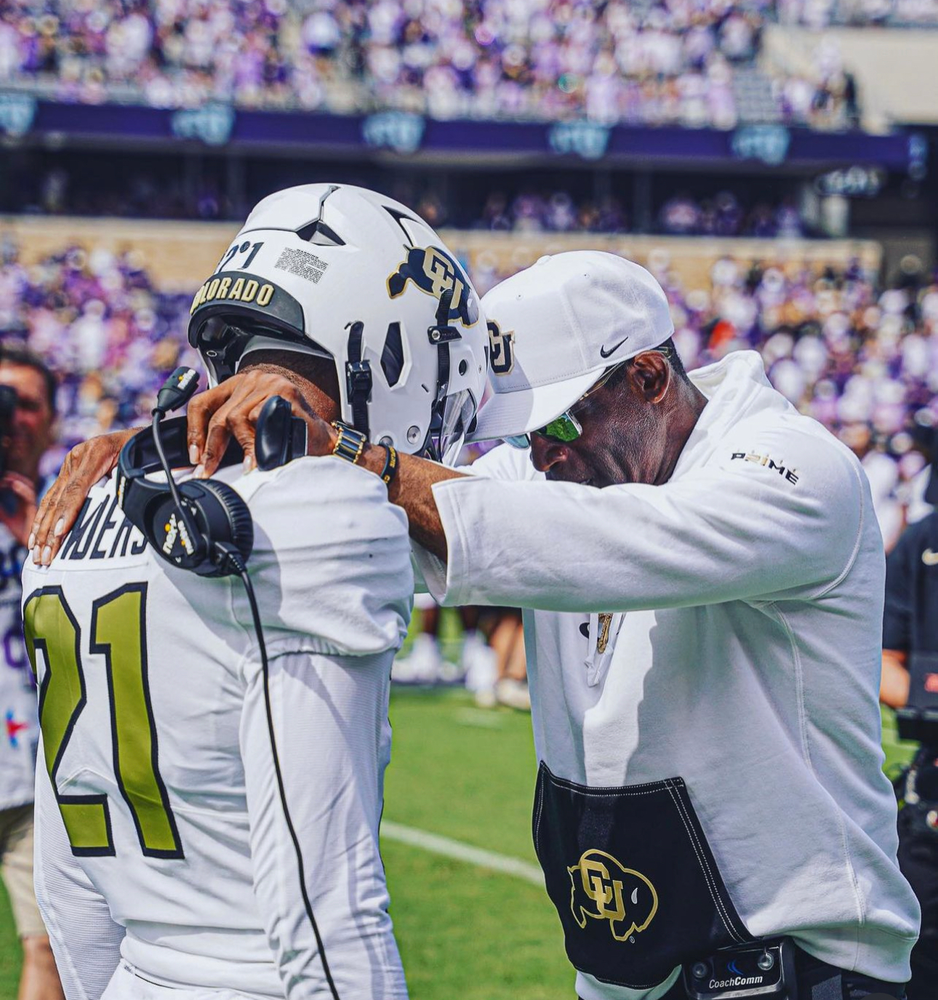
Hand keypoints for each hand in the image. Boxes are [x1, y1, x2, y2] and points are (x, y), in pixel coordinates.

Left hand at [0, 473, 36, 547]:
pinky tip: (13, 485)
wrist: (32, 549)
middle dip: (16, 478)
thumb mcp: (7, 521)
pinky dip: (21, 490)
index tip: (3, 478)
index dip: (12, 481)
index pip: (20, 489)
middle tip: (6, 475)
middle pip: (27, 486)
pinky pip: (29, 497)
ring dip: (19, 482)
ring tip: (8, 479)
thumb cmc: (21, 536)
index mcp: (26, 505)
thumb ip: (3, 513)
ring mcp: (35, 506)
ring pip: (29, 489)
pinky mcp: (36, 511)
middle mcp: (32, 504)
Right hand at [29, 428, 137, 564]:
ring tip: (37, 553)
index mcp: (98, 451)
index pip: (78, 488)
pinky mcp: (69, 471)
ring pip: (51, 500)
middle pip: (60, 498)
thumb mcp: (143, 462)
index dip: (68, 511)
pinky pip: (53, 496)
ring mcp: (71, 463)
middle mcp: (80, 456)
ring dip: (42, 529)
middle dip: (50, 530)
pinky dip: (43, 518)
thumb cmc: (146, 451)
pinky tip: (36, 537)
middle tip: (46, 556)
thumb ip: (136, 481)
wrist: (142, 435)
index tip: (60, 533)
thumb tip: (135, 506)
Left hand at [186, 369, 336, 477]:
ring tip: (246, 465)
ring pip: (235, 417)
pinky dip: (255, 442)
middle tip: (208, 470)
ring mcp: (268, 383)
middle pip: (218, 415)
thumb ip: (230, 433)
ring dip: (239, 446)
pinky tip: (259, 456)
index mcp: (240, 385)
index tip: (194, 456)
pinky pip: (256, 417)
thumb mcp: (252, 429)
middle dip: (211, 448)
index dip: (194, 431)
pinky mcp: (283, 392)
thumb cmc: (288, 436)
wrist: (322, 439)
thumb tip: (200, 456)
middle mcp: (252, 379)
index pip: (202, 402)